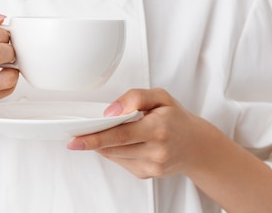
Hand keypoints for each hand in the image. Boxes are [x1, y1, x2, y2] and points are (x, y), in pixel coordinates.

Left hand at [67, 88, 202, 178]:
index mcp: (158, 128)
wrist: (195, 146)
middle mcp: (156, 151)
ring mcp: (152, 166)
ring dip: (104, 144)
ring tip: (105, 132)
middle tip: (78, 135)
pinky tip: (124, 142)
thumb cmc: (176, 118)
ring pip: (114, 155)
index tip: (75, 140)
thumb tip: (112, 110)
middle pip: (114, 146)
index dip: (95, 138)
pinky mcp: (147, 174)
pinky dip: (115, 151)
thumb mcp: (160, 96)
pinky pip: (121, 161)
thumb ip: (135, 97)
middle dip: (94, 140)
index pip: (120, 135)